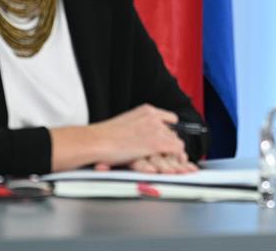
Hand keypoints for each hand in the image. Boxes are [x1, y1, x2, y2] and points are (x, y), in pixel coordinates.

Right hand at [51, 104, 193, 171]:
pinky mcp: (156, 143)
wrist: (96, 141)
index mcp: (146, 110)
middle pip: (173, 132)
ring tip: (179, 162)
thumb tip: (143, 136)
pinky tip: (177, 164)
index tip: (171, 139)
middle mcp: (154, 117)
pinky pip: (176, 149)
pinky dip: (178, 157)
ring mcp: (156, 129)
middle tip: (175, 156)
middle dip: (174, 144)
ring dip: (177, 153)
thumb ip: (138, 127)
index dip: (171, 131)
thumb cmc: (103, 137)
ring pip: (176, 141)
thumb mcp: (125, 124)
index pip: (169, 118)